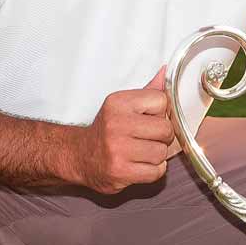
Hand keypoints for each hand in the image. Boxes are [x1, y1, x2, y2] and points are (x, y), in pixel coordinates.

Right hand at [64, 68, 178, 192]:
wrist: (80, 156)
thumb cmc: (107, 130)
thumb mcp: (121, 105)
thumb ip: (146, 91)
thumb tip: (165, 72)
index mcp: (118, 103)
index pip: (162, 101)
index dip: (160, 113)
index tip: (149, 119)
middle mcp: (116, 124)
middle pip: (165, 129)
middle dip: (162, 136)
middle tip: (148, 138)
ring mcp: (118, 150)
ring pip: (162, 152)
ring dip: (157, 155)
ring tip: (141, 152)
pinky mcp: (120, 172)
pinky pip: (156, 171)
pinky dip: (153, 170)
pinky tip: (139, 164)